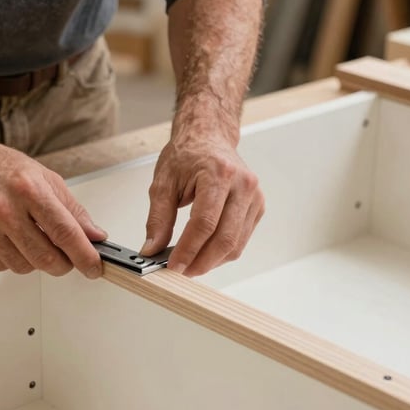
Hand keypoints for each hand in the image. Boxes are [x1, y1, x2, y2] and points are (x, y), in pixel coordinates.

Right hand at [0, 140, 106, 277]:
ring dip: (36, 261)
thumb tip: (94, 235)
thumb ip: (73, 210)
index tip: (94, 267)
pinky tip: (11, 240)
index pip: (65, 233)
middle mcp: (4, 209)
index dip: (85, 256)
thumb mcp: (46, 178)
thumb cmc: (1, 167)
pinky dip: (13, 259)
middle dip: (64, 264)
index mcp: (29, 189)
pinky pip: (1, 266)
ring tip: (32, 239)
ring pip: (24, 267)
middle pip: (46, 258)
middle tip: (67, 258)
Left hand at [141, 125, 264, 276]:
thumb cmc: (188, 154)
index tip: (173, 265)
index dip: (188, 249)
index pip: (204, 223)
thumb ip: (158, 219)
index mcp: (219, 174)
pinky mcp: (257, 207)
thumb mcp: (163, 183)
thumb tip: (152, 249)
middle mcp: (242, 185)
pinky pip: (240, 240)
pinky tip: (204, 253)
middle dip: (201, 262)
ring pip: (236, 244)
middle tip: (181, 272)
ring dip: (212, 261)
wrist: (208, 137)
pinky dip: (222, 253)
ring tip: (189, 264)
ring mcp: (254, 197)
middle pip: (225, 238)